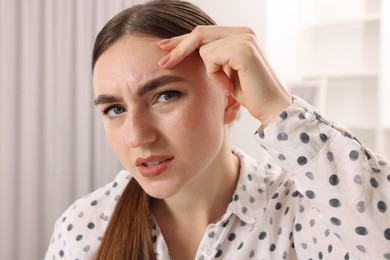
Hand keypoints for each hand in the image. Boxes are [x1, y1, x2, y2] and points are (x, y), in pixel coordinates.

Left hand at [157, 25, 291, 126]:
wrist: (270, 108)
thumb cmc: (249, 93)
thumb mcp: (225, 72)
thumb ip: (213, 58)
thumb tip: (186, 51)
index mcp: (239, 35)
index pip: (204, 33)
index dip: (182, 40)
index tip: (164, 47)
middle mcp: (243, 32)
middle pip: (199, 33)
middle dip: (178, 48)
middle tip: (162, 62)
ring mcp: (244, 38)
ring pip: (204, 49)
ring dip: (210, 72)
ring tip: (226, 86)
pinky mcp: (242, 48)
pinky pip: (211, 58)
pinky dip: (215, 76)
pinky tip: (230, 86)